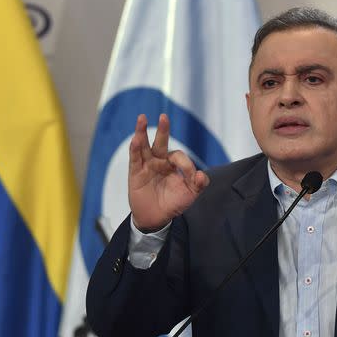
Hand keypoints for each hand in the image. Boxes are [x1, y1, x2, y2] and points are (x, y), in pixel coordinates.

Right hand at [128, 113, 209, 231]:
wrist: (156, 218)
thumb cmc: (173, 203)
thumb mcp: (190, 194)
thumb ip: (199, 184)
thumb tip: (201, 174)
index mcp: (173, 164)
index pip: (179, 157)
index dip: (186, 164)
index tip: (192, 177)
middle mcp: (159, 161)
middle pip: (161, 142)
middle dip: (163, 130)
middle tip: (164, 117)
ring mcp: (147, 165)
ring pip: (144, 146)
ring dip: (142, 132)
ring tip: (142, 118)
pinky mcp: (136, 172)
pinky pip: (135, 158)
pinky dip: (135, 148)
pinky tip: (136, 139)